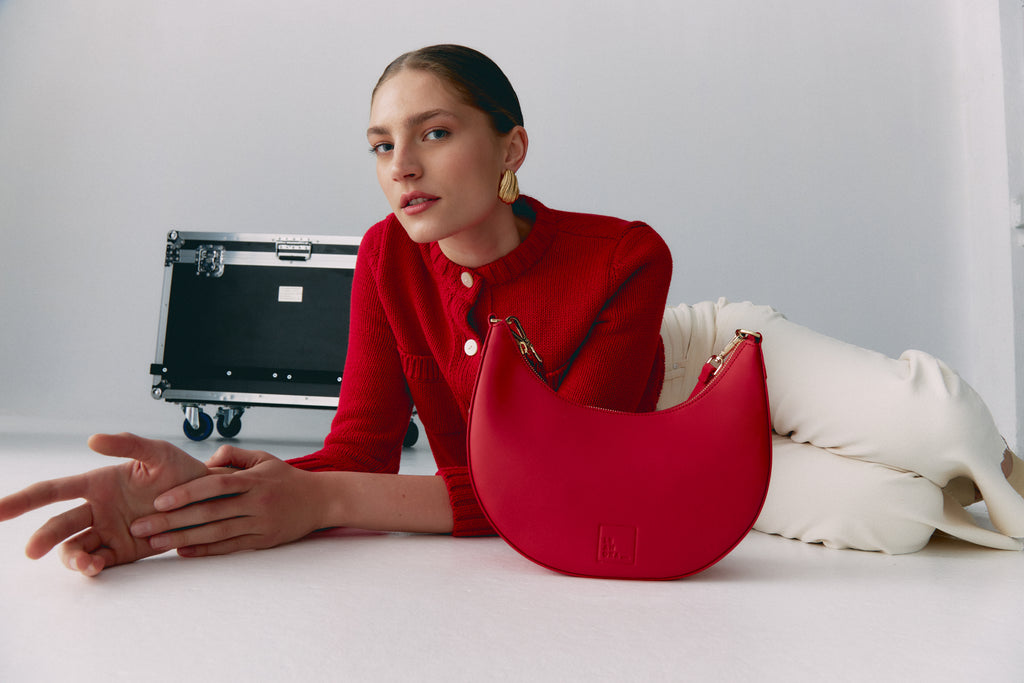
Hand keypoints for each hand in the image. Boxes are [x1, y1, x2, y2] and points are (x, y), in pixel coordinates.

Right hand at [0, 433, 208, 576]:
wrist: (208, 500)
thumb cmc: (182, 472)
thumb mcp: (158, 453)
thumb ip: (128, 444)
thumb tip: (93, 439)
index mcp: (99, 483)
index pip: (53, 490)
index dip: (23, 499)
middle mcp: (98, 509)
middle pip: (60, 524)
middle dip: (44, 537)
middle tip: (32, 549)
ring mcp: (108, 531)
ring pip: (75, 548)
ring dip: (71, 557)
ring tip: (83, 562)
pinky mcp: (122, 551)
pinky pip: (98, 561)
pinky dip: (91, 566)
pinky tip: (95, 566)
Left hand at [129, 445, 322, 557]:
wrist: (322, 500)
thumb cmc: (288, 479)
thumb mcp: (263, 458)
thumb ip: (232, 455)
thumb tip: (203, 463)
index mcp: (254, 480)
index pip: (216, 485)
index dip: (186, 493)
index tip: (159, 501)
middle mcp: (257, 502)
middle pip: (209, 512)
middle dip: (172, 520)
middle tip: (141, 526)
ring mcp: (260, 524)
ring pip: (216, 533)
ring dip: (182, 538)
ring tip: (154, 543)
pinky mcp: (263, 541)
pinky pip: (230, 547)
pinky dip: (205, 550)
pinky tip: (183, 551)